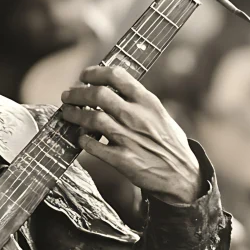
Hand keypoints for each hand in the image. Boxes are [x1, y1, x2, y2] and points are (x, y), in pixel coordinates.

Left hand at [61, 65, 202, 204]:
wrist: (182, 176)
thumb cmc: (168, 143)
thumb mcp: (160, 114)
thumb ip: (138, 101)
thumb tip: (111, 87)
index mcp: (148, 102)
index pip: (117, 76)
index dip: (95, 73)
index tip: (84, 76)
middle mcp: (137, 117)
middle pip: (98, 95)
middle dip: (77, 93)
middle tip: (67, 95)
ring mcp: (129, 138)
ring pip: (92, 119)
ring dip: (74, 114)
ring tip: (67, 112)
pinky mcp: (122, 160)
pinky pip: (92, 146)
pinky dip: (82, 139)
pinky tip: (80, 137)